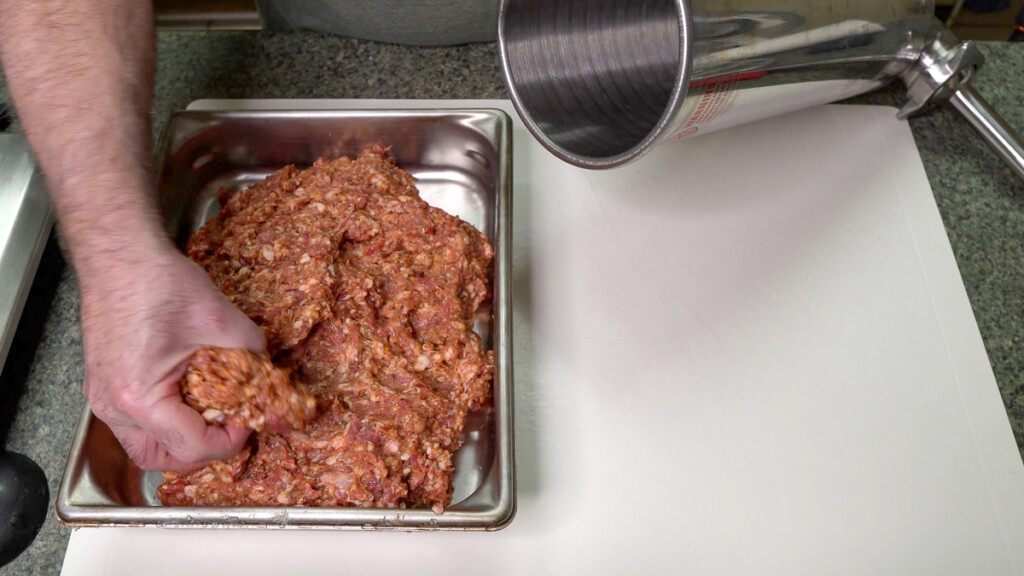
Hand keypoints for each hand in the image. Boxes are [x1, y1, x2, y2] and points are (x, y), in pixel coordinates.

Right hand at [79, 241, 265, 470]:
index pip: (192, 446)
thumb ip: (254, 358)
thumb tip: (274, 384)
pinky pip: (134, 423)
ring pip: (143, 445)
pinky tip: (190, 399)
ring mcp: (101, 397)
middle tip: (233, 430)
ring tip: (212, 419)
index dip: (231, 440)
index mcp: (140, 397)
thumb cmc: (159, 283)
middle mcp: (113, 406)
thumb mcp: (222, 321)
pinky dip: (165, 421)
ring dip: (181, 441)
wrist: (120, 255)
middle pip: (160, 458)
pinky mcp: (102, 384)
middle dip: (203, 452)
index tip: (250, 418)